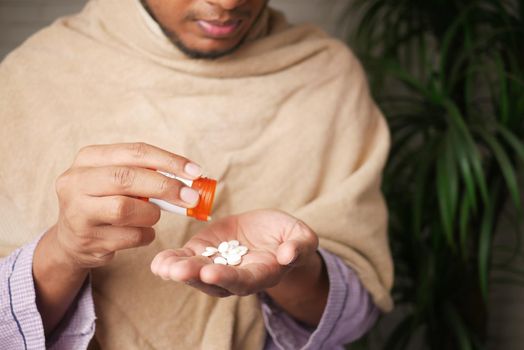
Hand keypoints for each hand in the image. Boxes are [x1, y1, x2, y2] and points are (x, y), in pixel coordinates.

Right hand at [50, 142, 202, 270]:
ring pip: (126, 209)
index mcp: (89, 158)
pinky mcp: (86, 240)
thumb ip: (147, 174)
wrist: (72, 239)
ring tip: (153, 215)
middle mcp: (76, 181)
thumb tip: (192, 180)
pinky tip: (142, 232)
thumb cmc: (106, 202)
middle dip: (165, 186)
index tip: (195, 171)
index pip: (135, 152)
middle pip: (127, 178)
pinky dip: (145, 234)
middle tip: (191, 197)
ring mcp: (77, 212)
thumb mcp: (117, 180)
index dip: (169, 161)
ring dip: (151, 214)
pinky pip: (129, 236)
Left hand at [150, 209, 319, 297]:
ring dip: (178, 271)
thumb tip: (289, 254)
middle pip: (214, 282)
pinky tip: (158, 261)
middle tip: (179, 271)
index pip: (243, 280)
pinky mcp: (204, 252)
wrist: (271, 234)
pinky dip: (171, 261)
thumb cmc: (289, 237)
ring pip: (196, 273)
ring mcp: (218, 265)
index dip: (228, 278)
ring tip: (163, 266)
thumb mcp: (301, 236)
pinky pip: (186, 259)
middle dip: (196, 276)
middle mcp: (236, 276)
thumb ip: (298, 246)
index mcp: (261, 274)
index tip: (212, 273)